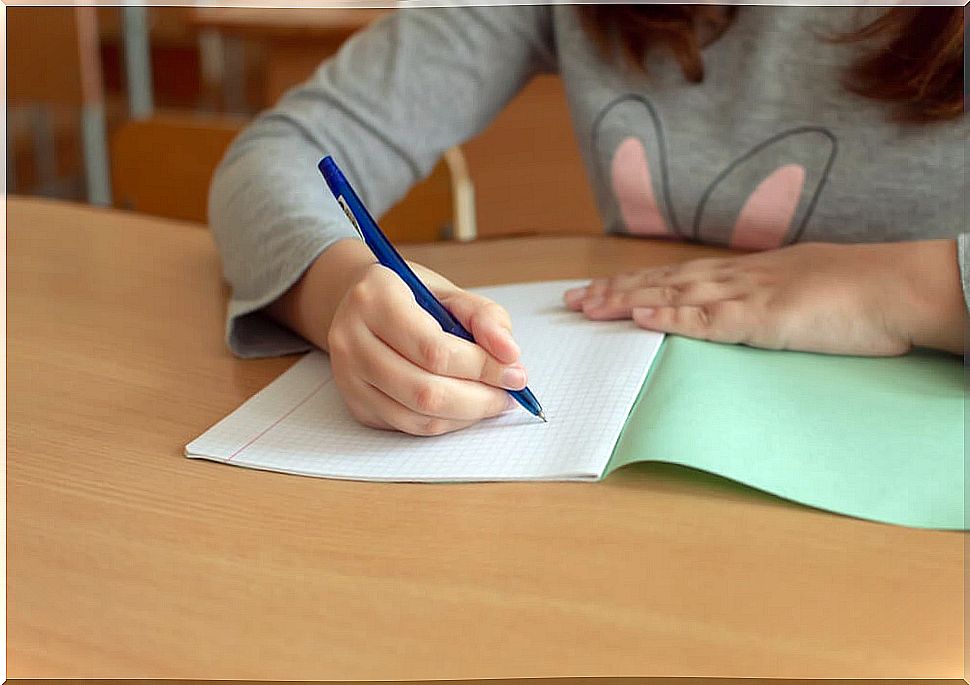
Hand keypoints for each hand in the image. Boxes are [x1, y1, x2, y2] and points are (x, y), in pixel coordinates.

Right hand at [325, 261, 526, 435]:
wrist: (361, 305)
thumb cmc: (410, 297)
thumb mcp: (449, 293)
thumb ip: (484, 317)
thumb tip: (509, 354)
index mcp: (376, 299)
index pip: (435, 350)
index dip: (482, 367)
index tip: (515, 372)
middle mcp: (351, 339)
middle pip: (425, 391)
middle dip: (479, 399)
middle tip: (509, 394)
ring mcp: (348, 376)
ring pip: (417, 416)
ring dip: (466, 416)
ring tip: (492, 401)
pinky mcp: (355, 404)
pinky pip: (408, 426)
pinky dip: (446, 423)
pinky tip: (465, 408)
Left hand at [564, 240, 965, 355]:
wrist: (894, 285)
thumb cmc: (850, 292)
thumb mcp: (792, 293)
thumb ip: (758, 301)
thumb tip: (734, 313)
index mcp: (740, 274)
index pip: (671, 278)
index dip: (629, 284)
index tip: (594, 291)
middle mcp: (733, 278)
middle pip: (659, 283)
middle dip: (611, 292)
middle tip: (569, 301)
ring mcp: (745, 296)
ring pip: (673, 296)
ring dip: (627, 302)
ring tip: (587, 307)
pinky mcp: (763, 319)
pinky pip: (710, 319)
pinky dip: (673, 319)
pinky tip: (641, 319)